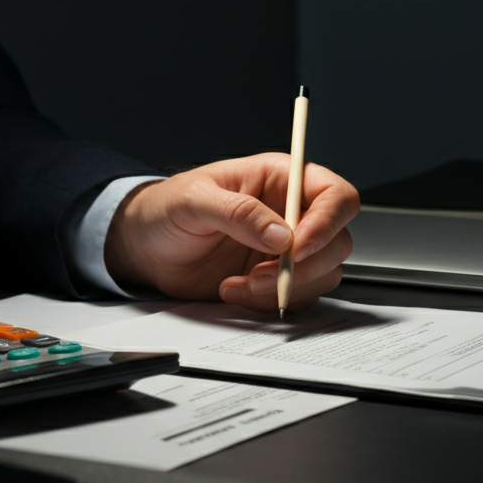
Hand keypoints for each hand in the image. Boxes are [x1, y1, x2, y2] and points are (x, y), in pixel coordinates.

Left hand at [104, 155, 358, 313]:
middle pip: (338, 241)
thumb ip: (237, 212)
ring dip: (284, 288)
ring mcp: (285, 250)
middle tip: (261, 275)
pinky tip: (232, 290)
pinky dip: (268, 302)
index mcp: (280, 179)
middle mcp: (291, 214)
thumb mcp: (193, 199)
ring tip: (238, 283)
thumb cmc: (165, 209)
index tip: (296, 247)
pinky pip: (297, 298)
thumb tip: (280, 233)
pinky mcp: (274, 279)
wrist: (145, 247)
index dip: (327, 222)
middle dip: (302, 266)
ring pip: (323, 274)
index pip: (335, 195)